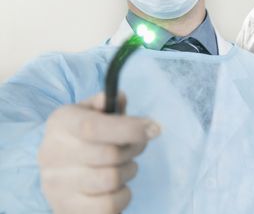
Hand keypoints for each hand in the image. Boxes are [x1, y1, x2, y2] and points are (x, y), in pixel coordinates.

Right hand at [38, 93, 160, 213]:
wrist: (63, 172)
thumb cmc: (87, 137)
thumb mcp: (94, 112)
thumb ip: (108, 103)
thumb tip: (120, 98)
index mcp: (61, 123)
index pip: (93, 127)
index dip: (129, 128)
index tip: (155, 128)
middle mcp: (51, 153)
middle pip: (110, 154)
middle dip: (133, 149)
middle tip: (135, 147)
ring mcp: (56, 185)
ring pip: (111, 179)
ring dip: (128, 171)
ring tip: (122, 166)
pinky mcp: (66, 209)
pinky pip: (109, 206)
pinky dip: (122, 196)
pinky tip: (115, 187)